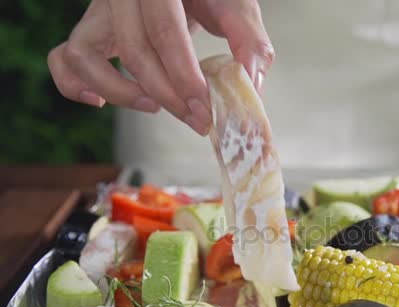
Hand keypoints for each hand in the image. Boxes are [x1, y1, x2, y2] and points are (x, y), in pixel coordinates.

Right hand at [47, 0, 273, 135]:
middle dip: (167, 95)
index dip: (183, 75)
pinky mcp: (91, 30)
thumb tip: (251, 82)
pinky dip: (75, 84)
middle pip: (132, 49)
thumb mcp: (235, 5)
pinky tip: (102, 101)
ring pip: (84, 53)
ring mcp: (100, 11)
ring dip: (119, 91)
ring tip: (153, 106)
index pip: (164, 31)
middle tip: (197, 120)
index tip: (203, 108)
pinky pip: (64, 57)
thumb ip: (249, 38)